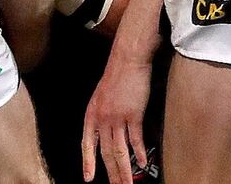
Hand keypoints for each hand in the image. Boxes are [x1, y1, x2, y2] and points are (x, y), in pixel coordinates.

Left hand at [82, 55, 152, 182]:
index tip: (88, 179)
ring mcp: (117, 117)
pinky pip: (136, 139)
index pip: (87, 144)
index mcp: (92, 114)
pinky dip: (140, 152)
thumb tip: (106, 131)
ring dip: (125, 171)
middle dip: (111, 174)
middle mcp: (102, 118)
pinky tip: (143, 162)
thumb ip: (102, 114)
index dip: (88, 162)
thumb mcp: (102, 96)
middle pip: (106, 153)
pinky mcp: (134, 114)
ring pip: (120, 151)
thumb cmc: (117, 74)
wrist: (127, 59)